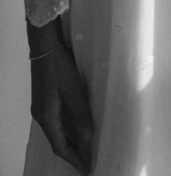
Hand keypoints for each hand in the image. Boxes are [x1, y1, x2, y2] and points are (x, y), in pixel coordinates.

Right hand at [30, 44, 92, 174]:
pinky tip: (77, 127)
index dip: (74, 159)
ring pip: (56, 132)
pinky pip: (56, 122)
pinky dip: (67, 130)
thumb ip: (81, 114)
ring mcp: (41, 108)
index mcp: (46, 117)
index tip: (87, 168)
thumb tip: (87, 139)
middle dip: (73, 153)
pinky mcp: (45, 100)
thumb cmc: (60, 67)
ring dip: (70, 142)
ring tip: (85, 149)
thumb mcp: (73, 90)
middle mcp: (41, 116)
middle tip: (88, 161)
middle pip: (57, 142)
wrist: (45, 46)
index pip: (60, 147)